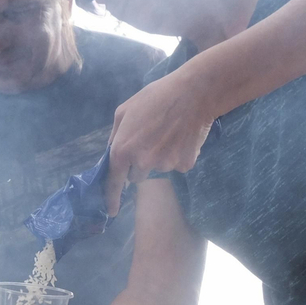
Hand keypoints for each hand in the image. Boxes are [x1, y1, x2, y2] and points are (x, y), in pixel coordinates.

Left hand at [104, 72, 215, 214]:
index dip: (111, 197)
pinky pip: (176, 166)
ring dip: (159, 158)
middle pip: (136, 176)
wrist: (194, 94)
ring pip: (157, 169)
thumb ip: (115, 136)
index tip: (111, 211)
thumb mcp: (124, 111)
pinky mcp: (184, 165)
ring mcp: (165, 166)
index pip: (113, 180)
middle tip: (149, 140)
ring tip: (167, 134)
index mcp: (123, 149)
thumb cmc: (155, 97)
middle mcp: (142, 162)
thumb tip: (111, 154)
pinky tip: (181, 138)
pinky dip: (177, 155)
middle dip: (139, 164)